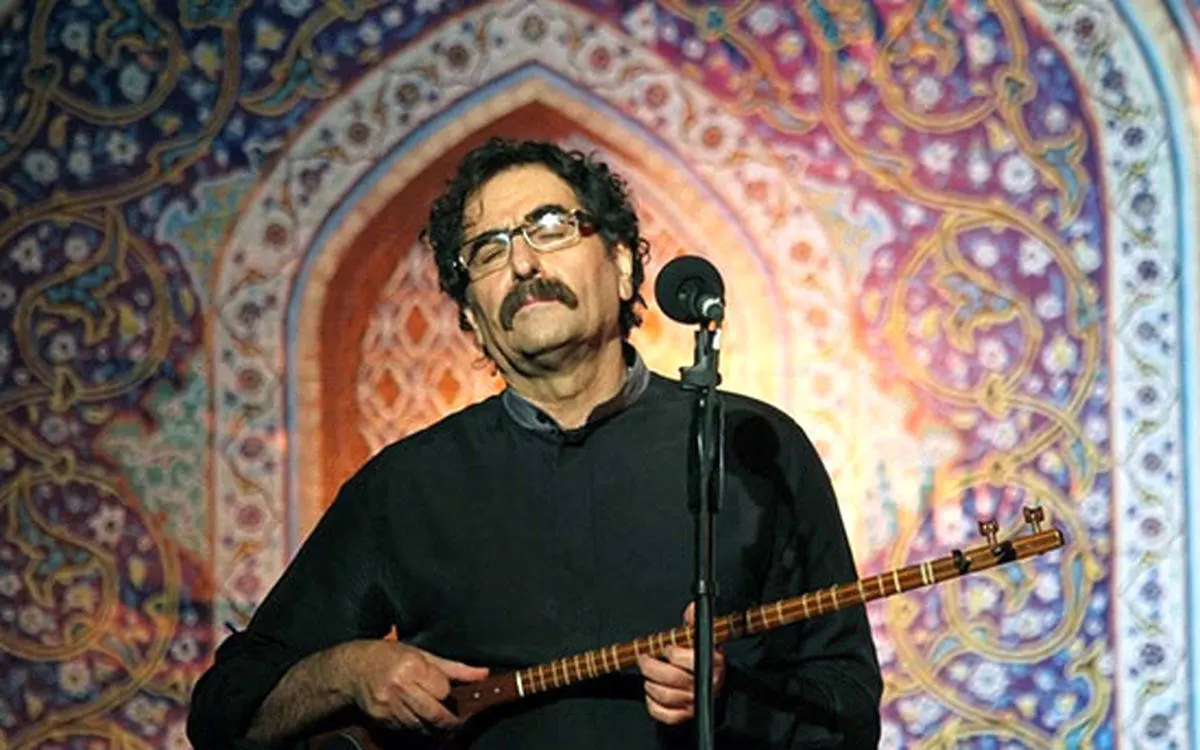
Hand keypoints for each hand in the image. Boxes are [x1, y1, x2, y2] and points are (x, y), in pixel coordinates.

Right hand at [344, 640, 488, 733]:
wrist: (353, 669)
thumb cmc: (389, 656)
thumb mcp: (421, 654)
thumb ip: (454, 668)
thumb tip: (482, 674)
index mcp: (412, 666)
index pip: (442, 689)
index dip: (447, 693)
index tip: (448, 693)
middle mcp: (399, 686)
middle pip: (433, 713)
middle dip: (449, 722)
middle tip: (457, 724)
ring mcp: (388, 705)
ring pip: (420, 726)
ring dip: (434, 729)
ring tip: (441, 725)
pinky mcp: (381, 719)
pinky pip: (406, 729)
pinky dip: (416, 728)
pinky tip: (420, 722)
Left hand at [636, 602, 725, 724]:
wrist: (712, 680)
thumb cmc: (703, 656)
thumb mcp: (701, 636)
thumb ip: (694, 622)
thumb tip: (692, 608)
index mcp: (712, 662)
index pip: (687, 659)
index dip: (672, 652)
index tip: (665, 647)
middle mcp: (705, 684)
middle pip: (672, 678)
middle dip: (652, 667)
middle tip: (643, 659)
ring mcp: (695, 701)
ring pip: (666, 696)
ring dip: (651, 684)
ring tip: (647, 675)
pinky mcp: (685, 715)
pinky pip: (666, 714)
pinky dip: (653, 704)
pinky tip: (651, 693)